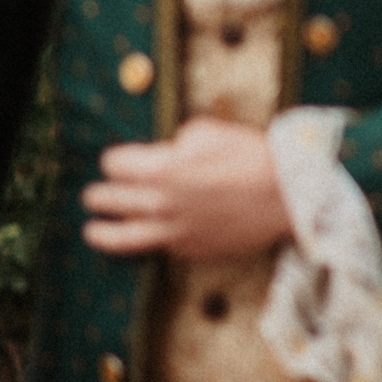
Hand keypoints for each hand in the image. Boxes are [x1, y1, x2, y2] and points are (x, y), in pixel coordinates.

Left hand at [82, 117, 293, 259]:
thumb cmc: (254, 157)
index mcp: (160, 169)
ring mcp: (172, 231)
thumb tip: (169, 152)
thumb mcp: (211, 132)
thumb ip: (177, 142)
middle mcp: (158, 203)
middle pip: (105, 199)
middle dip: (100, 193)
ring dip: (100, 232)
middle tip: (99, 193)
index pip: (112, 164)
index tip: (120, 160)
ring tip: (92, 230)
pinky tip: (155, 232)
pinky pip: (159, 246)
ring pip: (117, 238)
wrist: (289, 196)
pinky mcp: (189, 250)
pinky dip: (153, 238)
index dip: (116, 159)